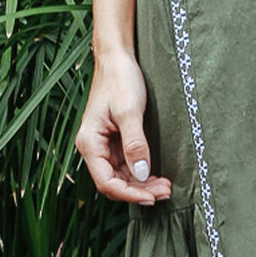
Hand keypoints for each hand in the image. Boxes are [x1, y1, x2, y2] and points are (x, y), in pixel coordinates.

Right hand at [76, 49, 172, 203]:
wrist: (118, 59)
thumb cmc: (120, 80)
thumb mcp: (129, 112)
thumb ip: (135, 143)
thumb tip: (141, 173)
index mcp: (89, 142)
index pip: (106, 181)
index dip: (129, 194)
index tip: (151, 197)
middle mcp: (94, 148)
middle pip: (114, 182)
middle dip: (139, 191)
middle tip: (165, 192)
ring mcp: (105, 146)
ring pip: (122, 176)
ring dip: (142, 184)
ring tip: (165, 187)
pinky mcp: (116, 141)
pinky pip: (127, 165)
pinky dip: (142, 173)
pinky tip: (157, 175)